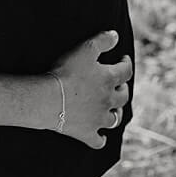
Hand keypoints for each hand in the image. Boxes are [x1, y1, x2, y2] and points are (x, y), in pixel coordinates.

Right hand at [48, 29, 132, 148]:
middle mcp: (108, 101)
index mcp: (108, 80)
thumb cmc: (65, 72)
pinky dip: (101, 139)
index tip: (123, 59)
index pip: (125, 71)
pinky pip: (98, 141)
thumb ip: (102, 40)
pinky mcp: (86, 133)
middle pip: (123, 96)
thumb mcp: (85, 49)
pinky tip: (101, 137)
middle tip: (119, 84)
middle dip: (123, 88)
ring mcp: (98, 119)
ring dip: (116, 113)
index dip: (126, 63)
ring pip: (115, 119)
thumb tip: (116, 36)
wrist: (48, 99)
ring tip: (114, 109)